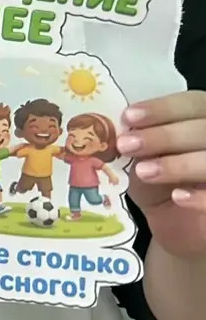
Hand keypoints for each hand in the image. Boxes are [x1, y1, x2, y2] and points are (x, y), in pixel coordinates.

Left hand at [122, 91, 205, 258]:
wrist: (175, 216)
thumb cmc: (159, 173)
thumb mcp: (145, 153)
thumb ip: (139, 136)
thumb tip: (121, 128)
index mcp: (202, 117)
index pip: (192, 103)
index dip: (163, 108)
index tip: (128, 117)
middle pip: (204, 129)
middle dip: (165, 136)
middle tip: (127, 145)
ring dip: (178, 164)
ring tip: (143, 172)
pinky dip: (200, 196)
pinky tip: (178, 197)